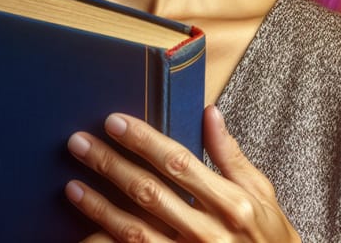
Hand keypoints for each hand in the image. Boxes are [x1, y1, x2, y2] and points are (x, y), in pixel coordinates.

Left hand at [66, 105, 300, 241]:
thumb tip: (209, 111)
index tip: (114, 121)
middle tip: (80, 143)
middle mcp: (209, 232)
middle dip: (111, 166)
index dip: (143, 141)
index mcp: (231, 202)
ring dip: (100, 208)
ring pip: (135, 231)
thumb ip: (231, 155)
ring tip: (72, 185)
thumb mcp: (261, 193)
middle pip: (149, 193)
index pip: (178, 163)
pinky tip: (86, 234)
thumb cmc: (269, 237)